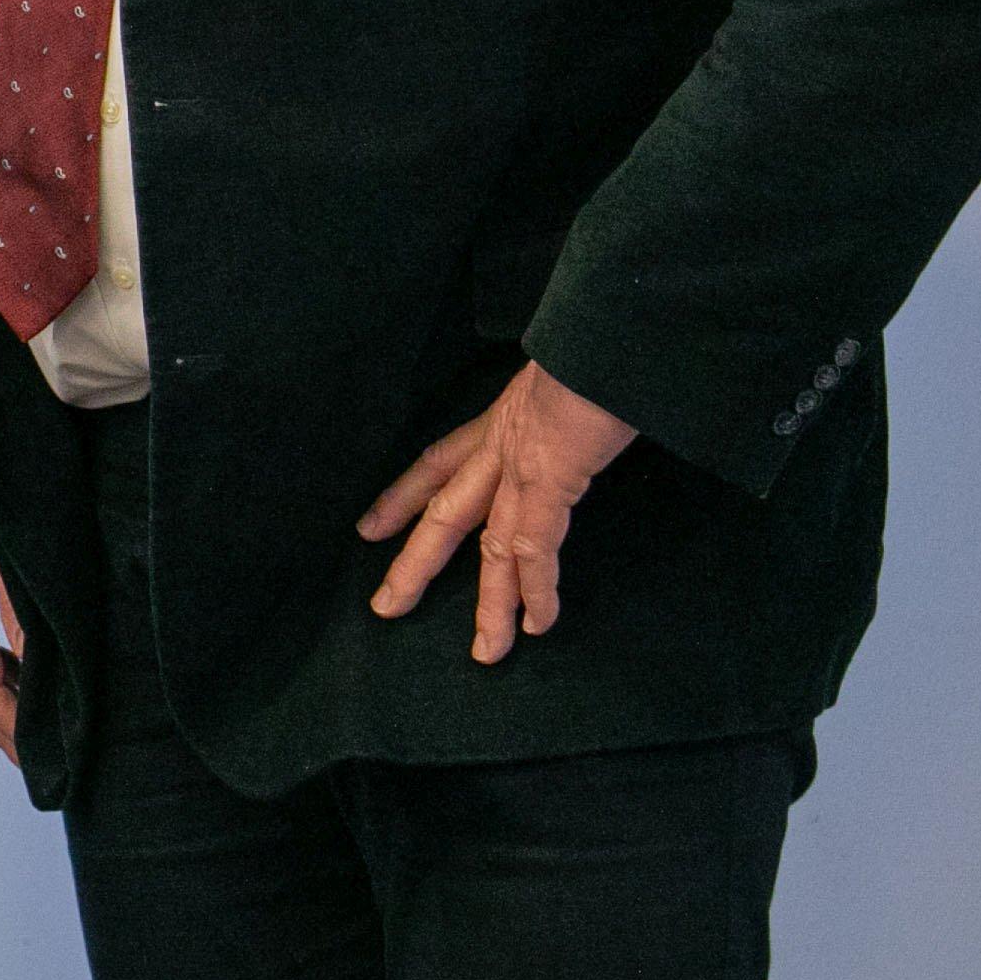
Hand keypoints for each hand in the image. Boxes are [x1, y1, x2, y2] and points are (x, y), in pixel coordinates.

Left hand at [362, 361, 644, 664]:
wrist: (611, 327)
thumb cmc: (601, 347)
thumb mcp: (571, 377)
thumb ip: (564, 408)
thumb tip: (582, 420)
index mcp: (502, 417)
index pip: (439, 461)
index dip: (402, 496)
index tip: (369, 526)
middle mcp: (502, 442)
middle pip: (445, 513)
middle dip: (416, 563)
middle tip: (385, 605)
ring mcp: (523, 463)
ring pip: (491, 547)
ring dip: (490, 604)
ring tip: (485, 652)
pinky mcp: (552, 479)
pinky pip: (535, 548)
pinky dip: (536, 590)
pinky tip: (537, 624)